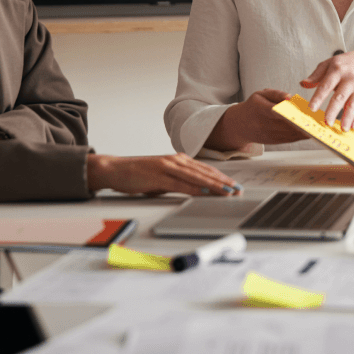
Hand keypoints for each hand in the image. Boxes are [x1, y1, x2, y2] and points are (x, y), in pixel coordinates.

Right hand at [87, 154, 242, 196]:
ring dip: (214, 185)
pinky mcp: (159, 176)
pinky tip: (205, 192)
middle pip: (205, 173)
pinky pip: (181, 183)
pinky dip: (195, 188)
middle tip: (238, 190)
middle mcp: (176, 161)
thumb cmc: (138, 175)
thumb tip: (194, 190)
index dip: (221, 178)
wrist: (116, 169)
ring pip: (197, 177)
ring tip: (228, 192)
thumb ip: (178, 181)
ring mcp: (168, 167)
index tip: (234, 185)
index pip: (205, 170)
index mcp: (178, 160)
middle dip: (223, 182)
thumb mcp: (163, 178)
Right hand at [206, 89, 310, 151]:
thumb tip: (290, 97)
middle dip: (302, 123)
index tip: (303, 113)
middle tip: (318, 121)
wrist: (239, 125)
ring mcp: (268, 135)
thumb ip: (275, 94)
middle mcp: (263, 124)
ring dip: (304, 132)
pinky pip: (289, 139)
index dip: (290, 113)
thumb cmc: (252, 107)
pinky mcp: (273, 141)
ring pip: (290, 134)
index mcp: (259, 108)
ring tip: (318, 127)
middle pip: (286, 125)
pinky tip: (311, 132)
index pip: (276, 111)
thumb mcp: (260, 94)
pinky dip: (300, 136)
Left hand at [301, 48, 353, 131]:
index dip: (318, 97)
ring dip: (348, 118)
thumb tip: (302, 84)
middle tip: (327, 122)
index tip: (311, 108)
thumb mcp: (330, 63)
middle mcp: (349, 79)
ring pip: (353, 104)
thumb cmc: (347, 64)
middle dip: (333, 110)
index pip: (326, 85)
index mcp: (337, 70)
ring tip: (342, 128)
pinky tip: (353, 127)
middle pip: (340, 97)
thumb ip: (316, 75)